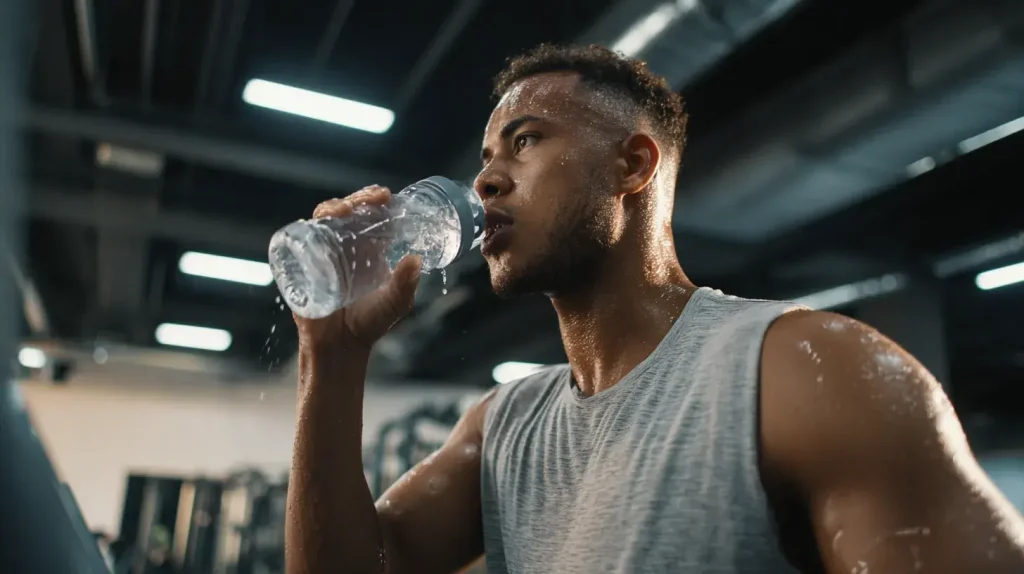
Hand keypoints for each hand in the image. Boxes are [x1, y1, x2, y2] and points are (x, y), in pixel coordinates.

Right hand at [294, 185, 421, 352]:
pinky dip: (306, 229)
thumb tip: (415, 260)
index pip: (371, 214)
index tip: (385, 195)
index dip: (376, 200)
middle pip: (346, 210)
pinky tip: (316, 226)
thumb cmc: (370, 323)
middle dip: (356, 198)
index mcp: (369, 248)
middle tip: (371, 199)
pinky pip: (299, 241)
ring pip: (322, 219)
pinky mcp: (301, 265)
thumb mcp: (396, 302)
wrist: (341, 347)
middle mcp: (344, 246)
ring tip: (343, 211)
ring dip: (331, 208)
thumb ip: (405, 284)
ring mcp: (321, 253)